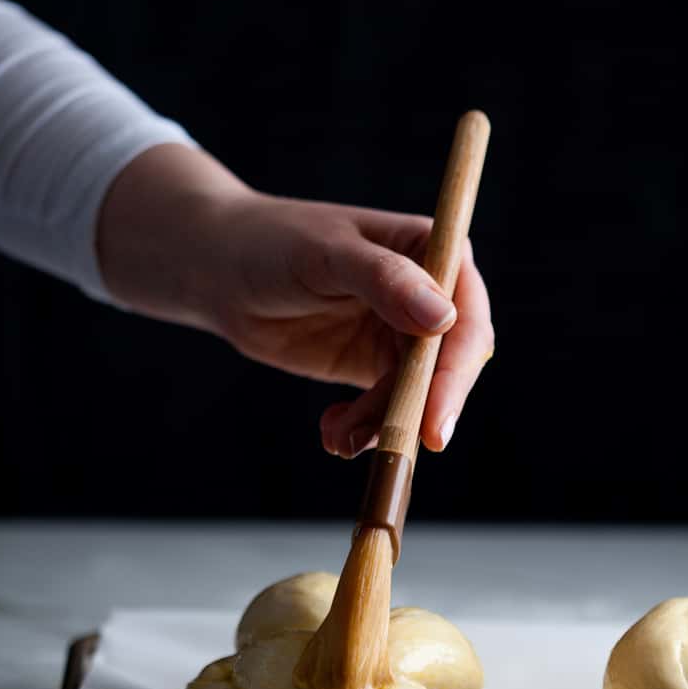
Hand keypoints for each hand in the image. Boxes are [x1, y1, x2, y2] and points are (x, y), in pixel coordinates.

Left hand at [97, 144, 493, 456]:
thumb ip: (385, 281)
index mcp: (432, 250)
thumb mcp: (326, 254)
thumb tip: (443, 318)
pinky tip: (333, 432)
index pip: (465, 315)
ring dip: (384, 423)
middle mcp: (429, 293)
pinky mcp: (375, 366)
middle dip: (423, 408)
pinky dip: (365, 429)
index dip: (457, 369)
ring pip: (417, 394)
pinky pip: (387, 408)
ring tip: (339, 436)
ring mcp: (403, 333)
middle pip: (450, 364)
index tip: (436, 418)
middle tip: (396, 446)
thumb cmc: (274, 242)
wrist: (222, 269)